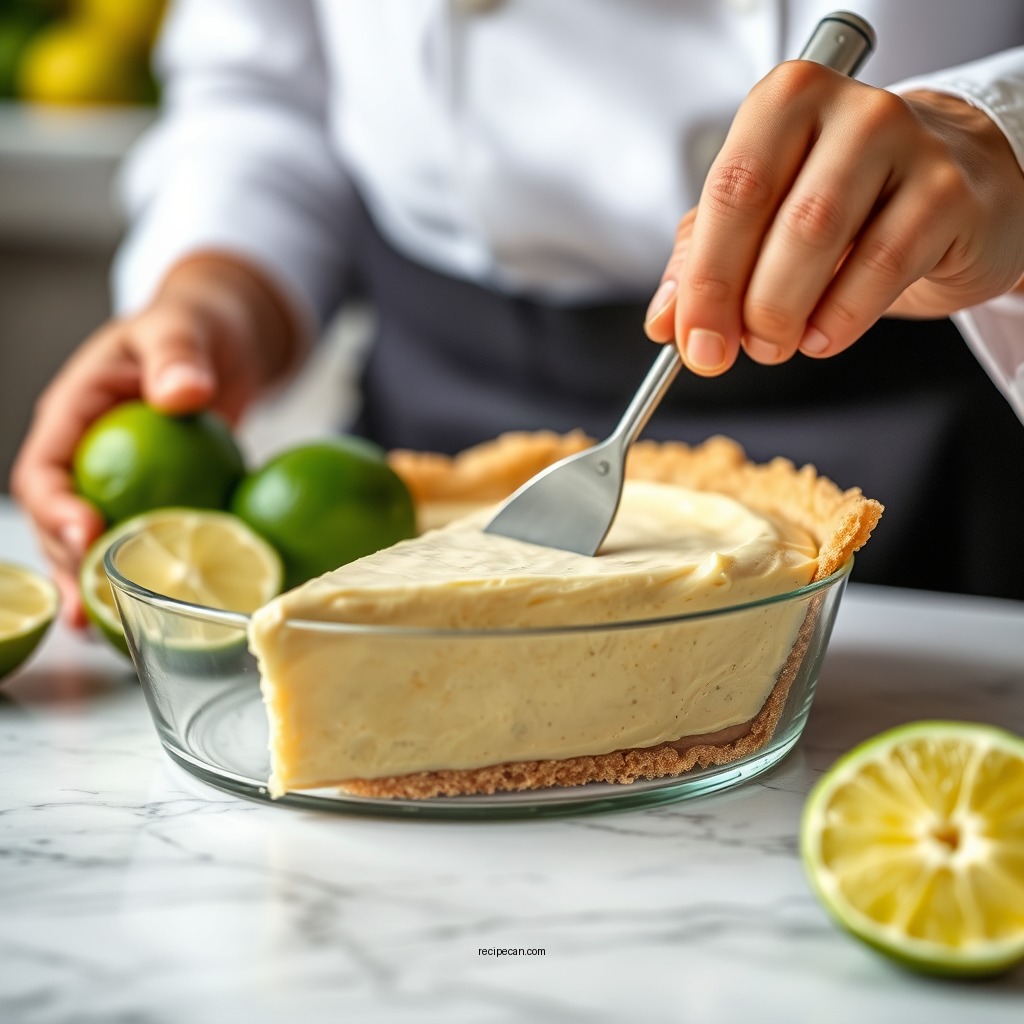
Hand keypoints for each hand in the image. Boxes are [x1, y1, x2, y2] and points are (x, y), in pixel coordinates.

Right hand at [10, 254, 299, 624]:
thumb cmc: (192, 324)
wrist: (222, 338)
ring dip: (95, 586)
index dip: (54, 508)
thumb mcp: (181, 326)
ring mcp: (119, 482)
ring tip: (105, 630)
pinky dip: (147, 573)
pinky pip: (144, 539)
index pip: (44, 470)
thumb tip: (184, 393)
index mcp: (74, 415)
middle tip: (93, 605)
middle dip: (69, 566)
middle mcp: (87, 456)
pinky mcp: (155, 499)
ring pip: (93, 543)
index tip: (88, 534)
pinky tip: (157, 610)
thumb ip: (177, 355)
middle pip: (58, 522)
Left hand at [644, 62, 1023, 374]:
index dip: (701, 277)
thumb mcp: (765, 218)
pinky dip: (838, 317)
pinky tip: (821, 336)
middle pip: (767, 212)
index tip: (690, 339)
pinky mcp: (949, 193)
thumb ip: (703, 260)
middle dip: (734, 299)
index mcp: (784, 103)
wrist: (961, 186)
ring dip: (783, 311)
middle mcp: (846, 111)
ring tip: (775, 344)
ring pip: (818, 237)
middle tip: (727, 350)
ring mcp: (907, 143)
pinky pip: (880, 266)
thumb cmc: (850, 200)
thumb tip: (664, 320)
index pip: (727, 191)